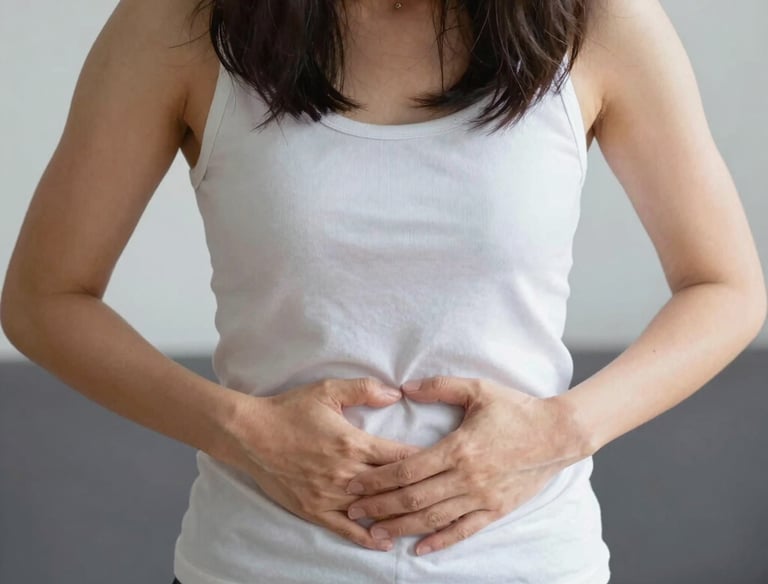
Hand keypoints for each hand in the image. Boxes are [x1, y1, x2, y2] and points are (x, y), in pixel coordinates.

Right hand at [221, 377, 422, 551]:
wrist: (250, 434)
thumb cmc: (290, 409)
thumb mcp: (327, 390)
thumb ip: (364, 390)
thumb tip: (396, 393)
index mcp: (353, 443)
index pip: (400, 458)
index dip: (424, 462)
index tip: (442, 464)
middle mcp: (346, 473)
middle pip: (392, 488)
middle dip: (417, 491)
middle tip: (440, 494)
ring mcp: (329, 495)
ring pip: (372, 511)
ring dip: (397, 515)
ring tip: (422, 520)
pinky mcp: (313, 509)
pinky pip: (345, 528)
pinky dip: (366, 537)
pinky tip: (384, 541)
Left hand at [343, 376, 586, 554]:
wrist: (558, 434)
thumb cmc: (516, 409)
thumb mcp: (478, 389)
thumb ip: (440, 387)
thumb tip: (405, 387)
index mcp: (458, 448)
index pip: (407, 470)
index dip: (377, 480)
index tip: (354, 484)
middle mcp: (466, 478)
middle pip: (413, 499)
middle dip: (379, 507)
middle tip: (352, 511)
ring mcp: (481, 498)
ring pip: (433, 519)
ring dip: (401, 527)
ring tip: (375, 533)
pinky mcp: (495, 510)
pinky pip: (463, 531)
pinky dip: (439, 542)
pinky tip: (419, 548)